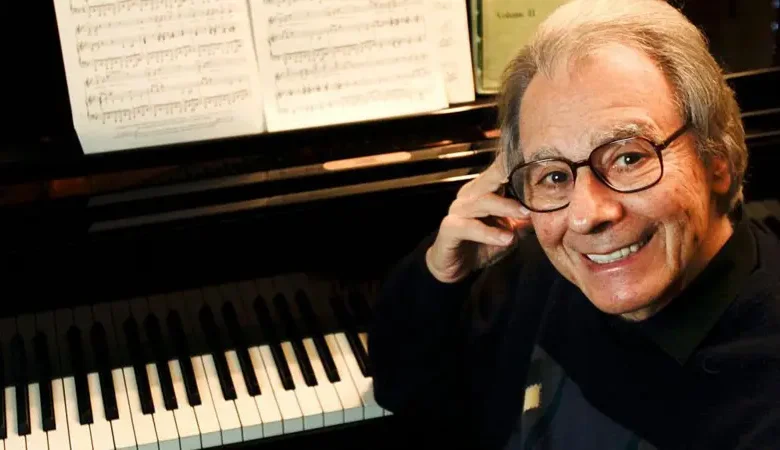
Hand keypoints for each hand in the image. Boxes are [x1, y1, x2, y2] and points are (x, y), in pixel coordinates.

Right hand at [426, 160, 531, 282]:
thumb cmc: (482, 244)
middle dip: (515, 182)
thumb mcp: (510, 230)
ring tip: (525, 215)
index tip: (543, 168)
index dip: (518, 168)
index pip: (500, 172)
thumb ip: (525, 219)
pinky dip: (488, 233)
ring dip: (505, 208)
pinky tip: (506, 239)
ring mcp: (457, 210)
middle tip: (537, 188)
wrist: (455, 267)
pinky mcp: (449, 228)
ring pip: (482, 202)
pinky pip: (468, 227)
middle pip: (491, 181)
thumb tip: (552, 210)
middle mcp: (469, 196)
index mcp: (482, 190)